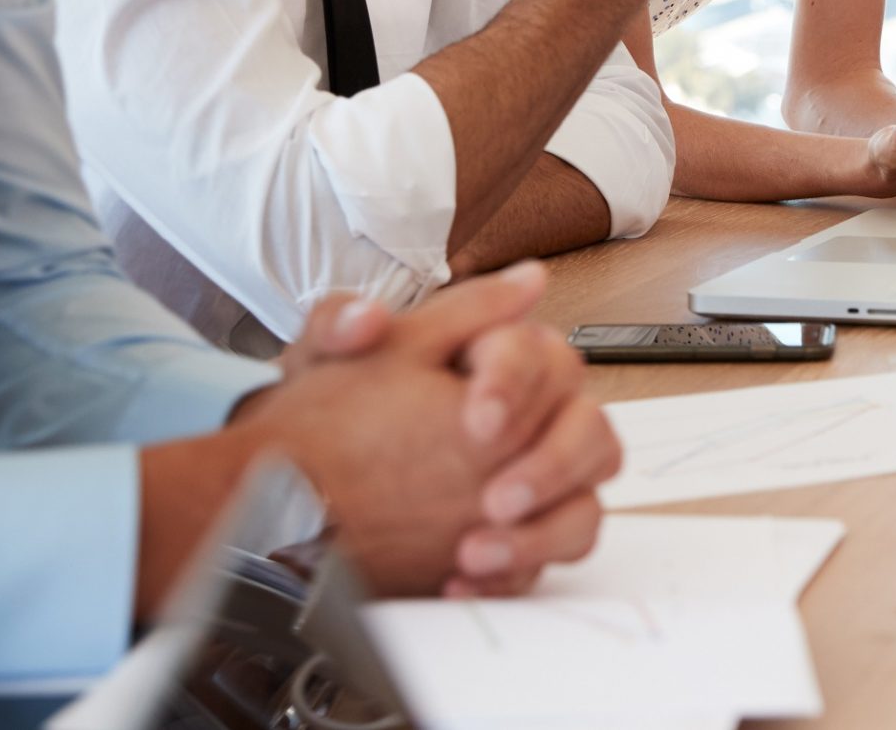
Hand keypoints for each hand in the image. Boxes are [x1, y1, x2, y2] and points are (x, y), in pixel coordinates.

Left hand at [249, 265, 617, 596]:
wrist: (306, 487)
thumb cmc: (328, 411)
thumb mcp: (326, 358)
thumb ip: (343, 324)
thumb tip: (375, 314)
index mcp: (496, 356)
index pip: (538, 352)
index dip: (515, 384)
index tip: (475, 422)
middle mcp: (535, 415)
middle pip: (588, 424)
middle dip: (549, 464)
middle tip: (494, 499)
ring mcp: (540, 476)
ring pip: (587, 495)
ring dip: (543, 529)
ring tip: (475, 551)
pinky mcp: (529, 532)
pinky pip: (555, 553)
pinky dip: (515, 572)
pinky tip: (460, 581)